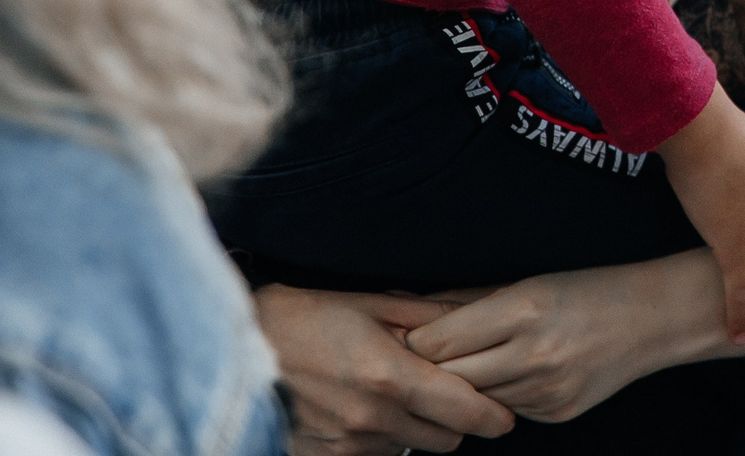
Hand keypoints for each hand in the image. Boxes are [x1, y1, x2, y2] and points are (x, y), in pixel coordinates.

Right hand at [251, 284, 515, 455]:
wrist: (240, 347)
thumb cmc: (310, 316)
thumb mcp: (374, 304)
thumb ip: (431, 318)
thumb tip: (479, 319)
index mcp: (392, 377)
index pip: (466, 413)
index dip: (493, 415)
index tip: (504, 412)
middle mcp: (373, 419)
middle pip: (447, 439)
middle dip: (455, 418)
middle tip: (443, 390)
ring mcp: (347, 444)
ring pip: (412, 448)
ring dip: (415, 427)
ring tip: (392, 391)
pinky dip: (382, 438)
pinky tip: (365, 409)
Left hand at [406, 252, 744, 423]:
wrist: (653, 318)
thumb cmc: (587, 289)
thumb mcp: (526, 282)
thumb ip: (463, 301)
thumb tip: (405, 310)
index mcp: (523, 310)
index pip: (440, 342)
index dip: (414, 341)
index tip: (400, 336)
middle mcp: (534, 355)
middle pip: (448, 379)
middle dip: (428, 371)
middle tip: (412, 362)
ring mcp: (546, 391)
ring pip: (474, 400)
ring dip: (462, 386)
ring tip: (462, 365)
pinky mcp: (556, 414)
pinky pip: (507, 411)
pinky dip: (499, 396)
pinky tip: (511, 375)